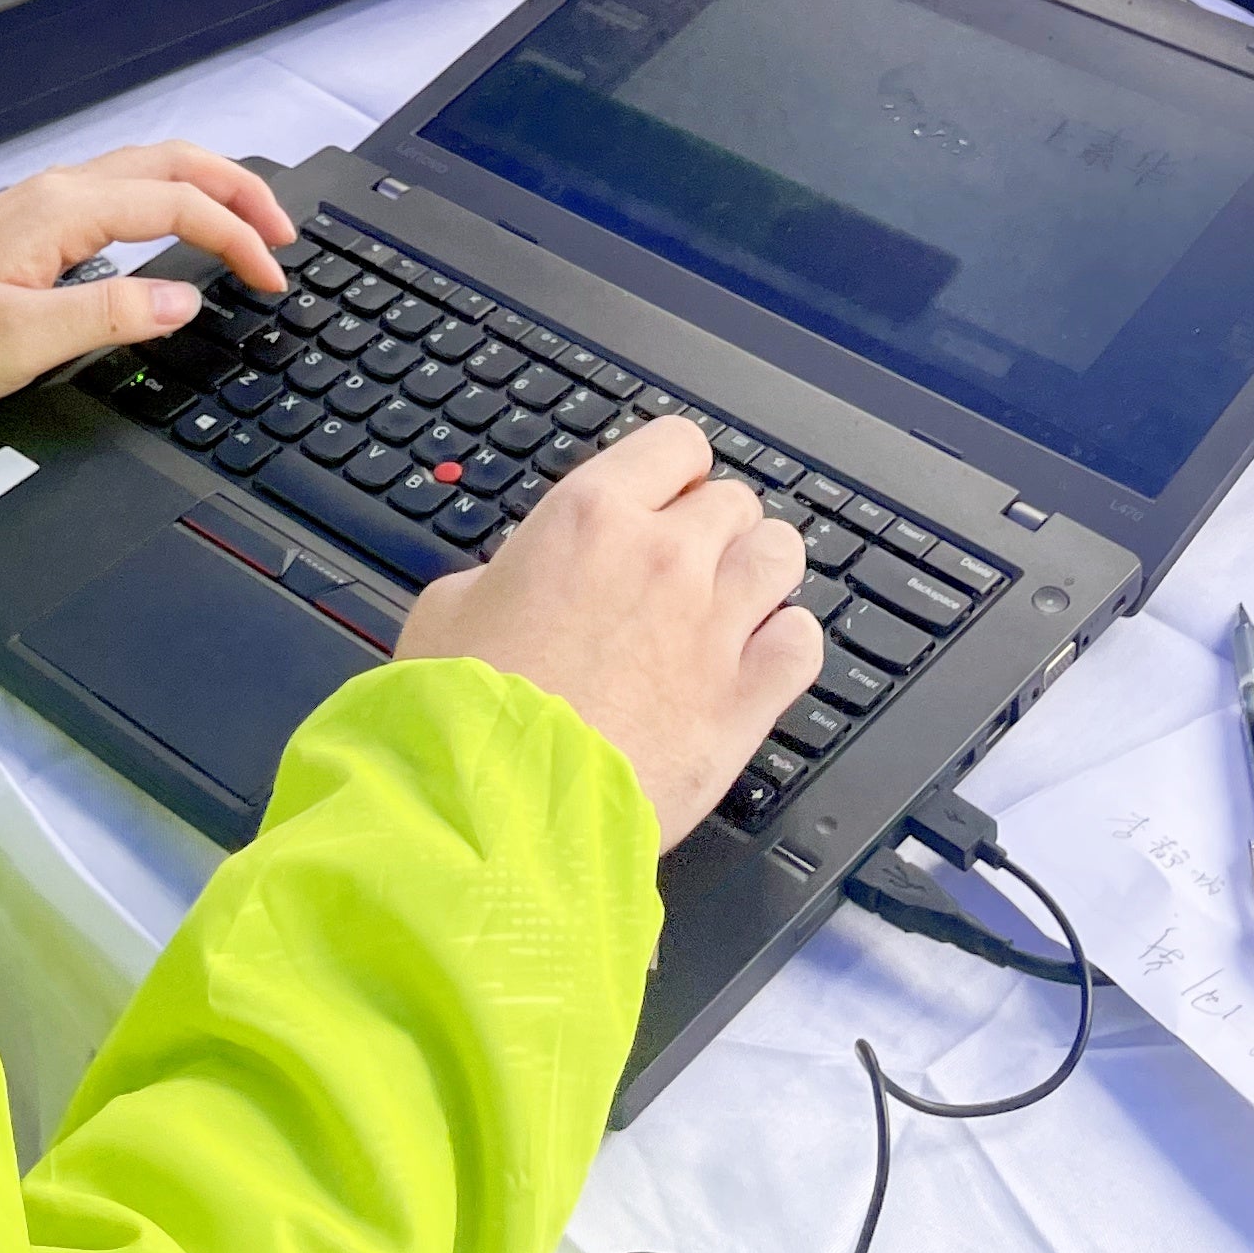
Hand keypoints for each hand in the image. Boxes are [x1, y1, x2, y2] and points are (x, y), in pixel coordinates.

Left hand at [0, 142, 292, 412]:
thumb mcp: (23, 341)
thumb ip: (111, 316)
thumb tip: (183, 301)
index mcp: (64, 211)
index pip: (179, 205)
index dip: (238, 237)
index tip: (272, 274)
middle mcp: (57, 192)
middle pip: (172, 162)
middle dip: (238, 188)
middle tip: (284, 229)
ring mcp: (42, 203)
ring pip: (147, 170)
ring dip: (206, 188)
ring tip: (247, 221)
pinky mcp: (30, 224)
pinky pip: (121, 191)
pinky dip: (169, 199)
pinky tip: (175, 229)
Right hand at [394, 419, 817, 845]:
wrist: (502, 808)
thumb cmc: (465, 713)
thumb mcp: (450, 606)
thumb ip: (510, 570)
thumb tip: (527, 578)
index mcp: (591, 515)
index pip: (676, 444)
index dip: (675, 472)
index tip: (668, 500)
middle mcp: (664, 555)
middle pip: (734, 501)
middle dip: (714, 529)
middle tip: (689, 569)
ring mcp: (714, 624)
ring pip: (781, 554)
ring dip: (760, 572)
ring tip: (733, 605)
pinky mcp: (745, 697)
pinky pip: (803, 640)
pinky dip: (787, 643)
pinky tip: (759, 659)